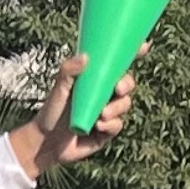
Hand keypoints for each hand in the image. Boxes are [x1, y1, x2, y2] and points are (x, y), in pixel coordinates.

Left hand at [8, 53, 134, 180]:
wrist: (46, 142)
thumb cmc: (51, 112)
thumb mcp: (58, 88)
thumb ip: (68, 71)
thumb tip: (85, 57)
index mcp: (95, 80)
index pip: (117, 65)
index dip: (133, 54)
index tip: (143, 46)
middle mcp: (104, 94)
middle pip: (127, 84)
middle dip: (127, 84)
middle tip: (117, 89)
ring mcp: (107, 112)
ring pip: (125, 104)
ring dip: (116, 108)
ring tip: (101, 115)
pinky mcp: (107, 131)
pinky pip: (118, 125)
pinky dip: (110, 125)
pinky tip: (97, 127)